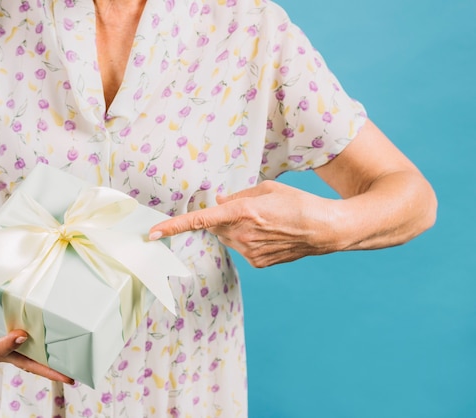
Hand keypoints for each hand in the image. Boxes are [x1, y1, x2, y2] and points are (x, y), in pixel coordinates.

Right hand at [0, 292, 73, 382]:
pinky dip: (50, 355)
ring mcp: (9, 346)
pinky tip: (70, 355)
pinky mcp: (21, 341)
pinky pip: (35, 351)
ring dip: (52, 367)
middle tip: (66, 376)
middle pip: (19, 362)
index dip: (4, 344)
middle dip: (44, 370)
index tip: (20, 335)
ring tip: (74, 371)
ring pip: (31, 360)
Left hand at [149, 180, 343, 267]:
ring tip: (266, 223)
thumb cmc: (298, 203)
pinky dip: (249, 241)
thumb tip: (218, 205)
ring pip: (229, 238)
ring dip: (237, 230)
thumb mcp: (266, 189)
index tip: (153, 234)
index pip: (199, 220)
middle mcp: (241, 235)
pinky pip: (243, 249)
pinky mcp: (258, 263)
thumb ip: (237, 197)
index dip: (173, 226)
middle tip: (248, 211)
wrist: (325, 230)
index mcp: (241, 212)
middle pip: (216, 227)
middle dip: (223, 218)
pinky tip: (271, 236)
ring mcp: (249, 252)